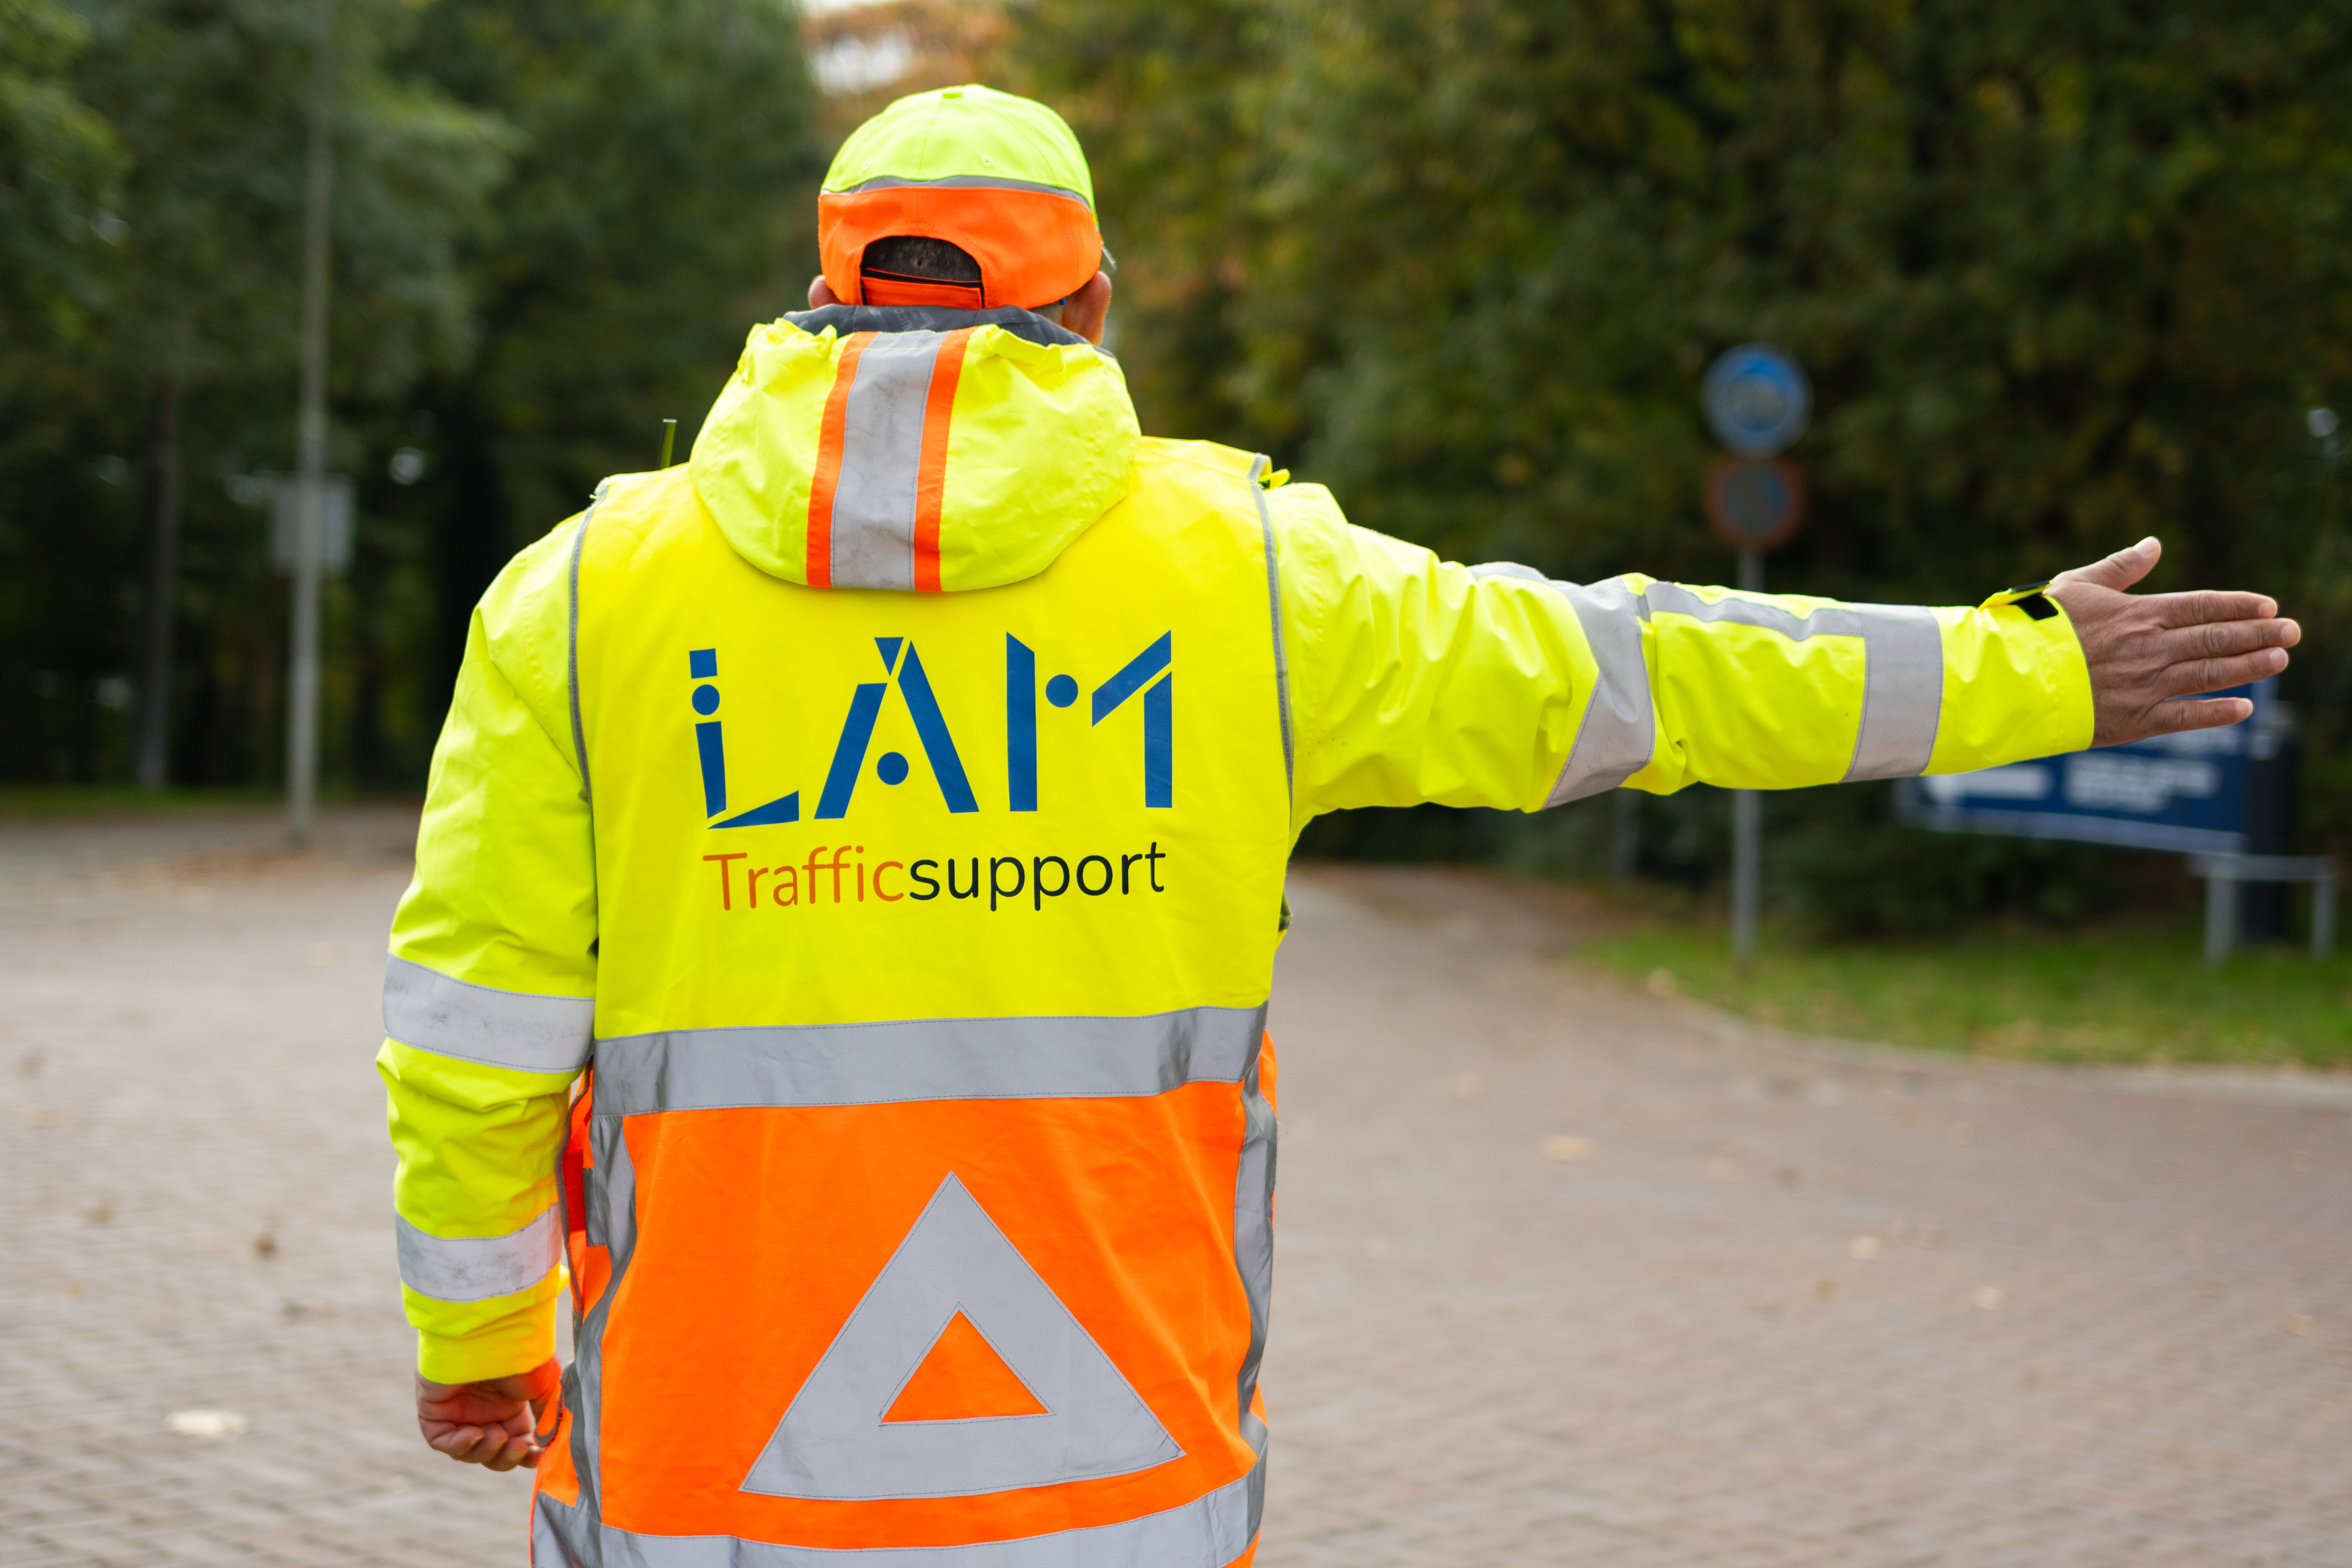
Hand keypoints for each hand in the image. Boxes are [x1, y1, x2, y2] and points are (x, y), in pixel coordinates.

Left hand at [416, 1358, 560, 1471]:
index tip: (540, 1456)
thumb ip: (546, 1416)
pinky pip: (443, 1441)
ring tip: (496, 1436)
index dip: (526, 1456)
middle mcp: (483, 1411)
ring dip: (485, 1452)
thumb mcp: (543, 1387)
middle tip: (517, 1448)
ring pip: (468, 1451)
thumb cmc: (520, 1356)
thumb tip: (548, 1441)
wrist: (491, 1335)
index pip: (516, 1443)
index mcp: (509, 1407)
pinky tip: (475, 1433)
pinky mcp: (435, 1412)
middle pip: (492, 1453)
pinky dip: (459, 1445)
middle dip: (506, 1457)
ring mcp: (458, 1412)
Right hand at [2047, 538, 2299, 746]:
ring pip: (2209, 675)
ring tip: (2280, 660)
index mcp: (2137, 614)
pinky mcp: (2132, 720)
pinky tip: (2244, 708)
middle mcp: (2149, 649)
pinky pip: (2185, 717)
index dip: (2239, 605)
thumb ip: (2119, 567)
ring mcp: (2144, 686)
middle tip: (2293, 632)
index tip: (2269, 606)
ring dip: (2250, 667)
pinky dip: (2217, 713)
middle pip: (2216, 639)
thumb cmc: (2036, 628)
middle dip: (2259, 635)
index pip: (2201, 606)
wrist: (2009, 677)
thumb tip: (2154, 545)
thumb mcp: (2075, 585)